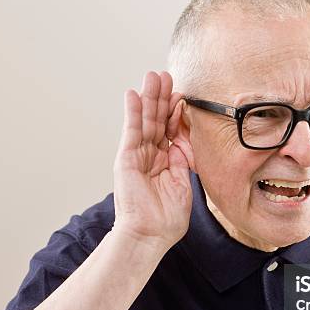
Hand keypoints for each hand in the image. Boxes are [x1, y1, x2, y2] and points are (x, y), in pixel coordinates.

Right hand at [112, 71, 192, 248]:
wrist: (150, 235)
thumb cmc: (166, 218)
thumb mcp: (182, 184)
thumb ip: (182, 161)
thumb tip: (181, 141)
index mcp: (164, 161)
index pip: (170, 130)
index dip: (175, 112)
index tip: (183, 94)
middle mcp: (149, 155)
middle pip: (156, 120)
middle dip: (162, 98)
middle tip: (165, 75)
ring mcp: (137, 156)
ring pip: (144, 121)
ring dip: (149, 98)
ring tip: (153, 76)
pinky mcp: (126, 159)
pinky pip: (131, 131)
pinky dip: (132, 113)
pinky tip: (134, 94)